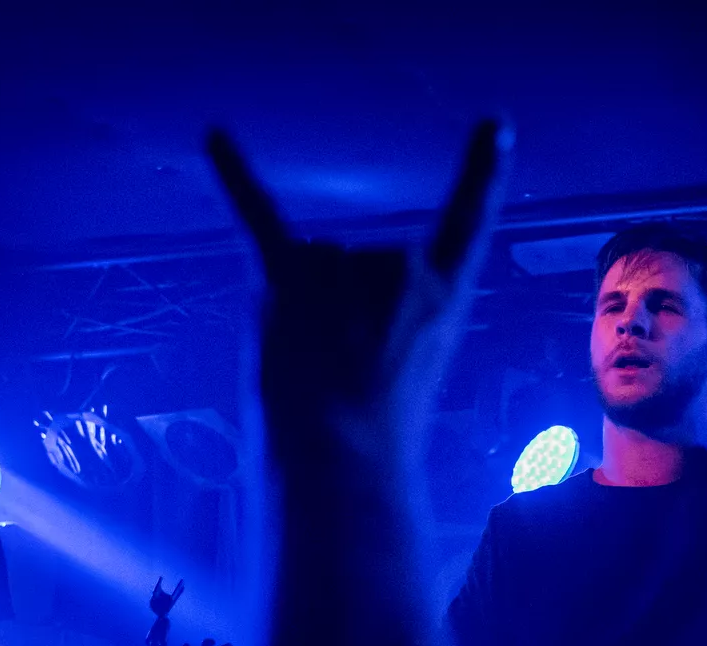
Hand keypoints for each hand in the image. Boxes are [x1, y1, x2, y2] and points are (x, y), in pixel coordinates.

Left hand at [205, 120, 511, 460]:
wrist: (342, 458)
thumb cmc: (384, 427)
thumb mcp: (417, 362)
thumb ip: (388, 309)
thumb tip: (325, 263)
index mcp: (445, 293)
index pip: (468, 221)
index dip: (482, 174)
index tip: (493, 126)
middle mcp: (400, 267)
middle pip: (361, 256)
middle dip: (346, 304)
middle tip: (348, 366)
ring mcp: (344, 271)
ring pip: (315, 260)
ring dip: (306, 303)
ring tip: (313, 359)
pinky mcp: (286, 281)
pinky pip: (258, 218)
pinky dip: (234, 176)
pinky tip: (214, 136)